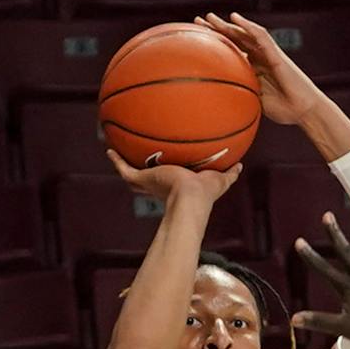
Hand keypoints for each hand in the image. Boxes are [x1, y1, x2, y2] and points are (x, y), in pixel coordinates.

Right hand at [106, 149, 241, 204]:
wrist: (191, 198)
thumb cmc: (206, 193)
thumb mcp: (221, 179)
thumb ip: (230, 173)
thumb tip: (240, 164)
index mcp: (178, 186)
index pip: (171, 182)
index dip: (168, 176)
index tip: (168, 166)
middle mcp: (162, 185)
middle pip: (150, 180)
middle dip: (145, 173)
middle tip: (140, 159)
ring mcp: (150, 183)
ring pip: (134, 175)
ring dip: (126, 165)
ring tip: (118, 152)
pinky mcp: (143, 178)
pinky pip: (125, 169)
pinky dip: (116, 161)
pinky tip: (109, 150)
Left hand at [195, 11, 325, 125]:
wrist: (303, 110)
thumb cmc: (283, 110)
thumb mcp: (254, 102)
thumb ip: (240, 96)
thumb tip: (216, 102)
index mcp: (253, 68)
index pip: (231, 51)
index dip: (215, 44)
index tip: (196, 39)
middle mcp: (259, 58)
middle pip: (235, 39)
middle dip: (216, 29)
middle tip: (196, 21)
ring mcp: (268, 54)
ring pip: (245, 34)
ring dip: (227, 24)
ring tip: (210, 17)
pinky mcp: (277, 53)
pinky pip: (262, 36)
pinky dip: (247, 26)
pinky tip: (235, 18)